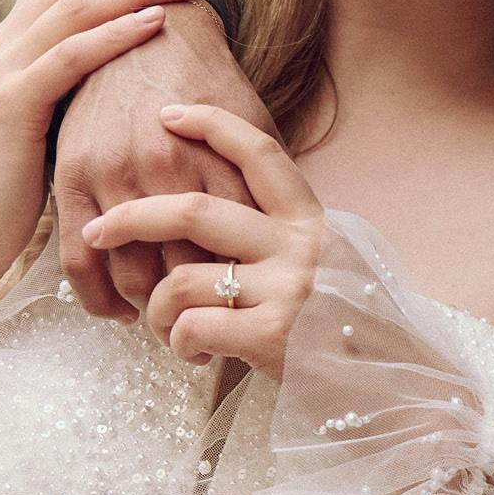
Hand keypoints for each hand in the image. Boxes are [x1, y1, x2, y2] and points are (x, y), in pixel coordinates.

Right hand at [0, 0, 204, 361]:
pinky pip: (69, 55)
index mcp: (17, 38)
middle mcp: (7, 42)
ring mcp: (6, 70)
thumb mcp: (55, 114)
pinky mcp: (12, 106)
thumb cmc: (23, 183)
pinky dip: (115, 32)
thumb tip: (134, 48)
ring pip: (75, 2)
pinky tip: (155, 20)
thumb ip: (79, 77)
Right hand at [53, 0, 278, 322]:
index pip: (233, 255)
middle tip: (206, 329)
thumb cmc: (206, 75)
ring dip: (149, 310)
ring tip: (165, 322)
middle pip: (184, 275)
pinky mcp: (72, 177)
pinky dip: (98, 300)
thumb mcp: (248, 119)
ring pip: (133, 277)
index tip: (248, 314)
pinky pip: (81, 263)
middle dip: (198, 310)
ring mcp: (114, 177)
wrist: (143, 25)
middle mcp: (164, 174)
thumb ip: (264, 177)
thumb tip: (291, 232)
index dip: (241, 293)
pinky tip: (116, 312)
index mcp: (214, 165)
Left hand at [80, 103, 324, 378]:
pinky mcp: (273, 335)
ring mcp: (287, 289)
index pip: (258, 152)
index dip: (212, 125)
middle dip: (132, 217)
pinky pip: (192, 327)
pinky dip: (179, 343)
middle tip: (98, 231)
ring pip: (179, 281)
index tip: (168, 113)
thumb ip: (280, 236)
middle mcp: (300, 245)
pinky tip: (195, 353)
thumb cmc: (347, 326)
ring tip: (169, 329)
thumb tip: (210, 213)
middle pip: (194, 211)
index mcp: (310, 220)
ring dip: (158, 310)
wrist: (395, 381)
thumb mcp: (325, 262)